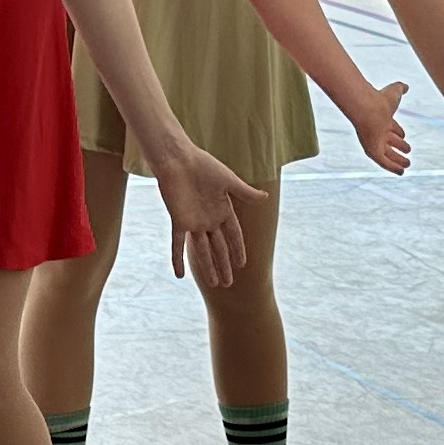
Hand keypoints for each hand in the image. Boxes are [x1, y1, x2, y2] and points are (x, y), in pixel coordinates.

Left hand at [154, 137, 253, 288]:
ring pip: (202, 250)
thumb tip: (266, 197)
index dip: (238, 250)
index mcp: (222, 210)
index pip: (234, 235)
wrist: (178, 160)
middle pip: (219, 247)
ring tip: (214, 284)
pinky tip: (179, 276)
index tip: (243, 265)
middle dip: (224, 265)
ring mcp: (193, 222)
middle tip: (228, 284)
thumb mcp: (228, 180)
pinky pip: (177, 245)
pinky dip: (177, 260)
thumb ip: (244, 192)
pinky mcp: (178, 221)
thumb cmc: (204, 166)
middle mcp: (209, 219)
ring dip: (208, 267)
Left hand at [346, 78, 409, 173]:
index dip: (398, 132)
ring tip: (407, 164)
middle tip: (408, 150)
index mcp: (383, 119)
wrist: (368, 107)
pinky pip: (384, 163)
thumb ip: (400, 88)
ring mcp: (375, 143)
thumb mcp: (394, 92)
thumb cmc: (380, 99)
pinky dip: (392, 168)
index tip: (404, 136)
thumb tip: (405, 86)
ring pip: (388, 154)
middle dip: (399, 146)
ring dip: (397, 160)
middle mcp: (378, 132)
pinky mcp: (373, 152)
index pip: (392, 128)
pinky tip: (401, 172)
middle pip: (390, 141)